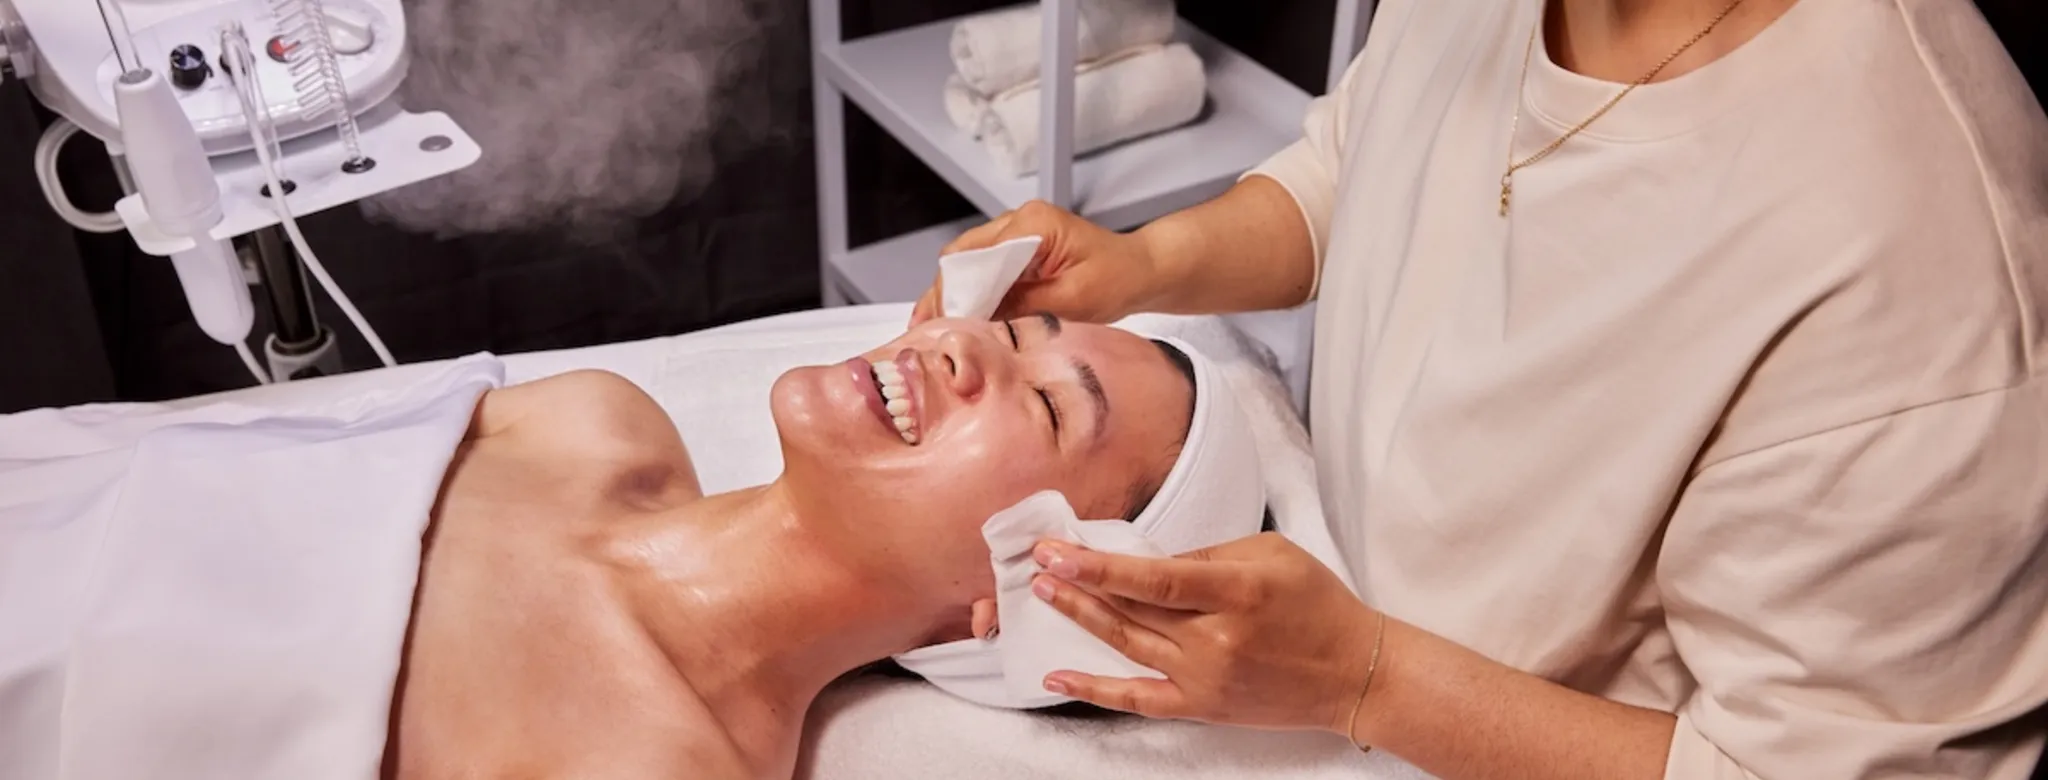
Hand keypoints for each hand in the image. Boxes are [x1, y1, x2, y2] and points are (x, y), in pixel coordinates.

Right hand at [908, 201, 1164, 325]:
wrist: (1142, 271)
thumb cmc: (1117, 280)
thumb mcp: (1071, 300)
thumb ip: (1022, 305)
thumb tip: (978, 319)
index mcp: (1033, 223)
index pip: (975, 256)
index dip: (956, 292)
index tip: (944, 324)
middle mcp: (1019, 220)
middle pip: (963, 256)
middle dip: (946, 294)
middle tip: (930, 331)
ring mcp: (1017, 232)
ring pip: (969, 263)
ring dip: (956, 295)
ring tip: (937, 330)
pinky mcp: (1020, 248)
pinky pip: (984, 269)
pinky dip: (972, 294)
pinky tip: (960, 319)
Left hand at [1028, 533, 1380, 735]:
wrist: (1353, 673)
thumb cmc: (1317, 604)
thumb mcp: (1270, 553)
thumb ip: (1207, 554)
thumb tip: (1148, 561)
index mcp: (1236, 593)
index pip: (1154, 579)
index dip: (1100, 566)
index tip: (1059, 550)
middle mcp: (1216, 640)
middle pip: (1132, 611)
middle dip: (1078, 584)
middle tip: (1038, 562)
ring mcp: (1206, 678)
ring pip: (1127, 646)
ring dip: (1080, 619)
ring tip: (1045, 593)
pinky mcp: (1202, 707)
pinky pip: (1137, 700)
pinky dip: (1094, 689)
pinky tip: (1057, 675)